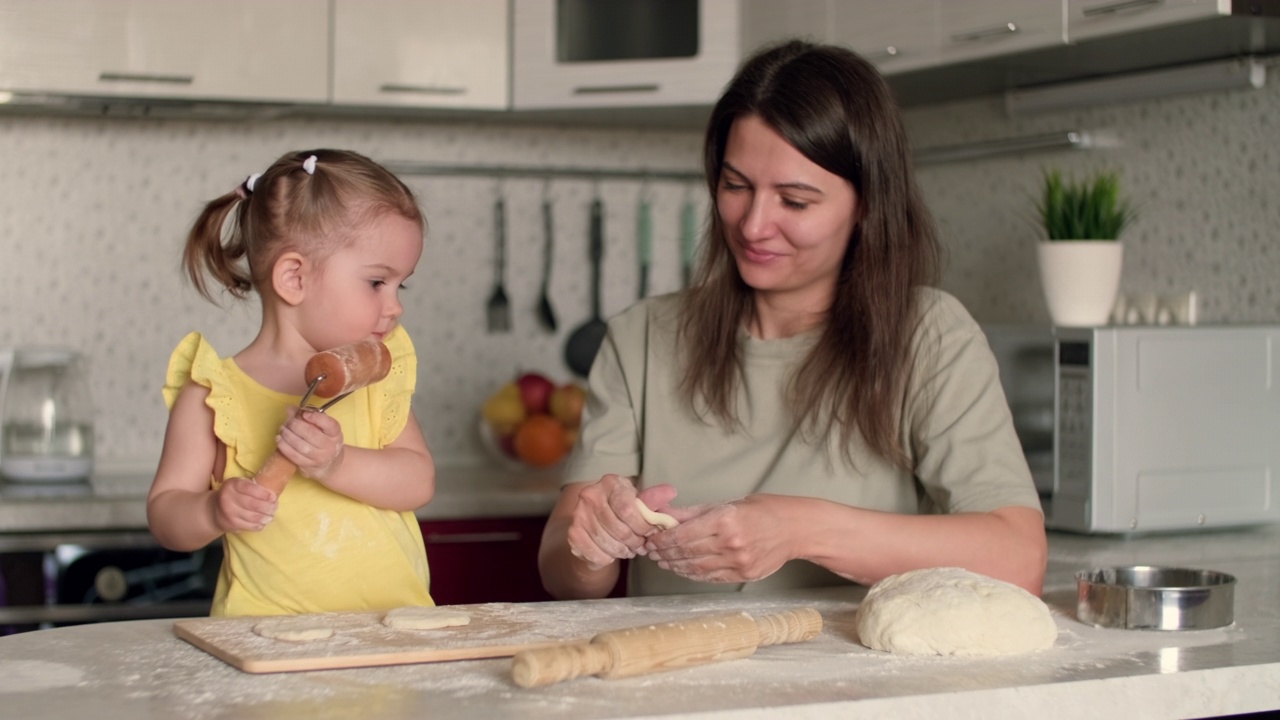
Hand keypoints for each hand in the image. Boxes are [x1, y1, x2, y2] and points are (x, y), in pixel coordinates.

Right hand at [213, 477, 277, 532]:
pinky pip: (251, 526)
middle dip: (268, 506)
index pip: (249, 488)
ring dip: (266, 516)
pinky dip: (261, 524)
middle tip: (275, 507)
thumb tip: (273, 493)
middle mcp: (228, 498)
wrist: (214, 511)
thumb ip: (253, 486)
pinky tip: (264, 521)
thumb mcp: (239, 485)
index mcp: (232, 485)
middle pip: (253, 504)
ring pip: (254, 517)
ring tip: (271, 515)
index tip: (273, 497)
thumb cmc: (233, 495)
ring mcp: (229, 513)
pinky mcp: (232, 525)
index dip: (264, 493)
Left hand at [276, 406, 344, 481]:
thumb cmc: (324, 440)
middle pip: (312, 434)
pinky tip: (279, 439)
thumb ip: (306, 416)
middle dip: (296, 425)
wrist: (329, 463)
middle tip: (288, 421)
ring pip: (301, 446)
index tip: (305, 413)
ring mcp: (320, 458)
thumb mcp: (321, 428)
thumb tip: (289, 409)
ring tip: (282, 429)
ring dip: (288, 436)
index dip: (317, 418)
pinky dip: (284, 447)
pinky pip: (294, 456)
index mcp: (335, 434)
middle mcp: (330, 446)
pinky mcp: (309, 466)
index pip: (330, 425)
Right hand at [566, 475, 677, 570]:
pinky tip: (613, 553)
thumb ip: (653, 500)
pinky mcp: (572, 533)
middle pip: (619, 529)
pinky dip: (608, 558)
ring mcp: (578, 514)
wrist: (594, 523)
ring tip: (629, 549)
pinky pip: (596, 554)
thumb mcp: (639, 503)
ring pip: (608, 543)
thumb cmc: (622, 511)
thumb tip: (671, 491)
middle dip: (635, 542)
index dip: (643, 526)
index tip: (651, 533)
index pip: (629, 509)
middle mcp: (590, 494)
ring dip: (623, 551)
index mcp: (610, 482)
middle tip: (641, 546)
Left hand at [643, 494, 793, 583]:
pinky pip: (710, 577)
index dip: (662, 540)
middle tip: (651, 552)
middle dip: (664, 553)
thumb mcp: (727, 503)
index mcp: (724, 520)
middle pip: (687, 552)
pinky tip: (683, 569)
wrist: (795, 529)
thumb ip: (694, 512)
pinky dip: (693, 574)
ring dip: (675, 566)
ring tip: (663, 562)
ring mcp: (737, 562)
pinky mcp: (743, 576)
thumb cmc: (763, 510)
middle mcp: (730, 543)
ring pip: (696, 568)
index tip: (651, 540)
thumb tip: (665, 515)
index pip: (683, 534)